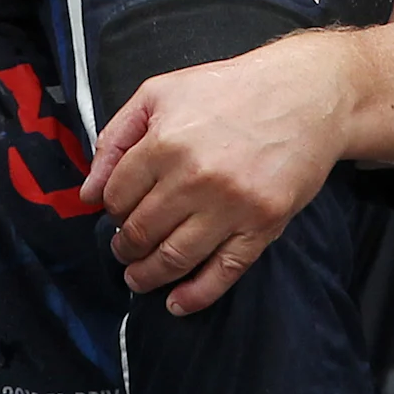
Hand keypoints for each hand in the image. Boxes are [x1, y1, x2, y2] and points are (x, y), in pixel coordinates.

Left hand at [78, 31, 355, 316]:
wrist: (305, 95)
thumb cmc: (229, 90)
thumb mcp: (161, 93)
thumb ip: (117, 137)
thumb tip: (88, 193)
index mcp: (165, 142)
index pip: (117, 197)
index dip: (112, 209)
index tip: (120, 212)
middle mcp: (195, 178)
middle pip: (141, 232)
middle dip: (125, 247)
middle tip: (125, 249)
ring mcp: (231, 206)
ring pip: (174, 259)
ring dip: (147, 276)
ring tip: (138, 278)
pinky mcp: (263, 225)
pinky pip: (223, 272)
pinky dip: (195, 296)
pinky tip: (176, 304)